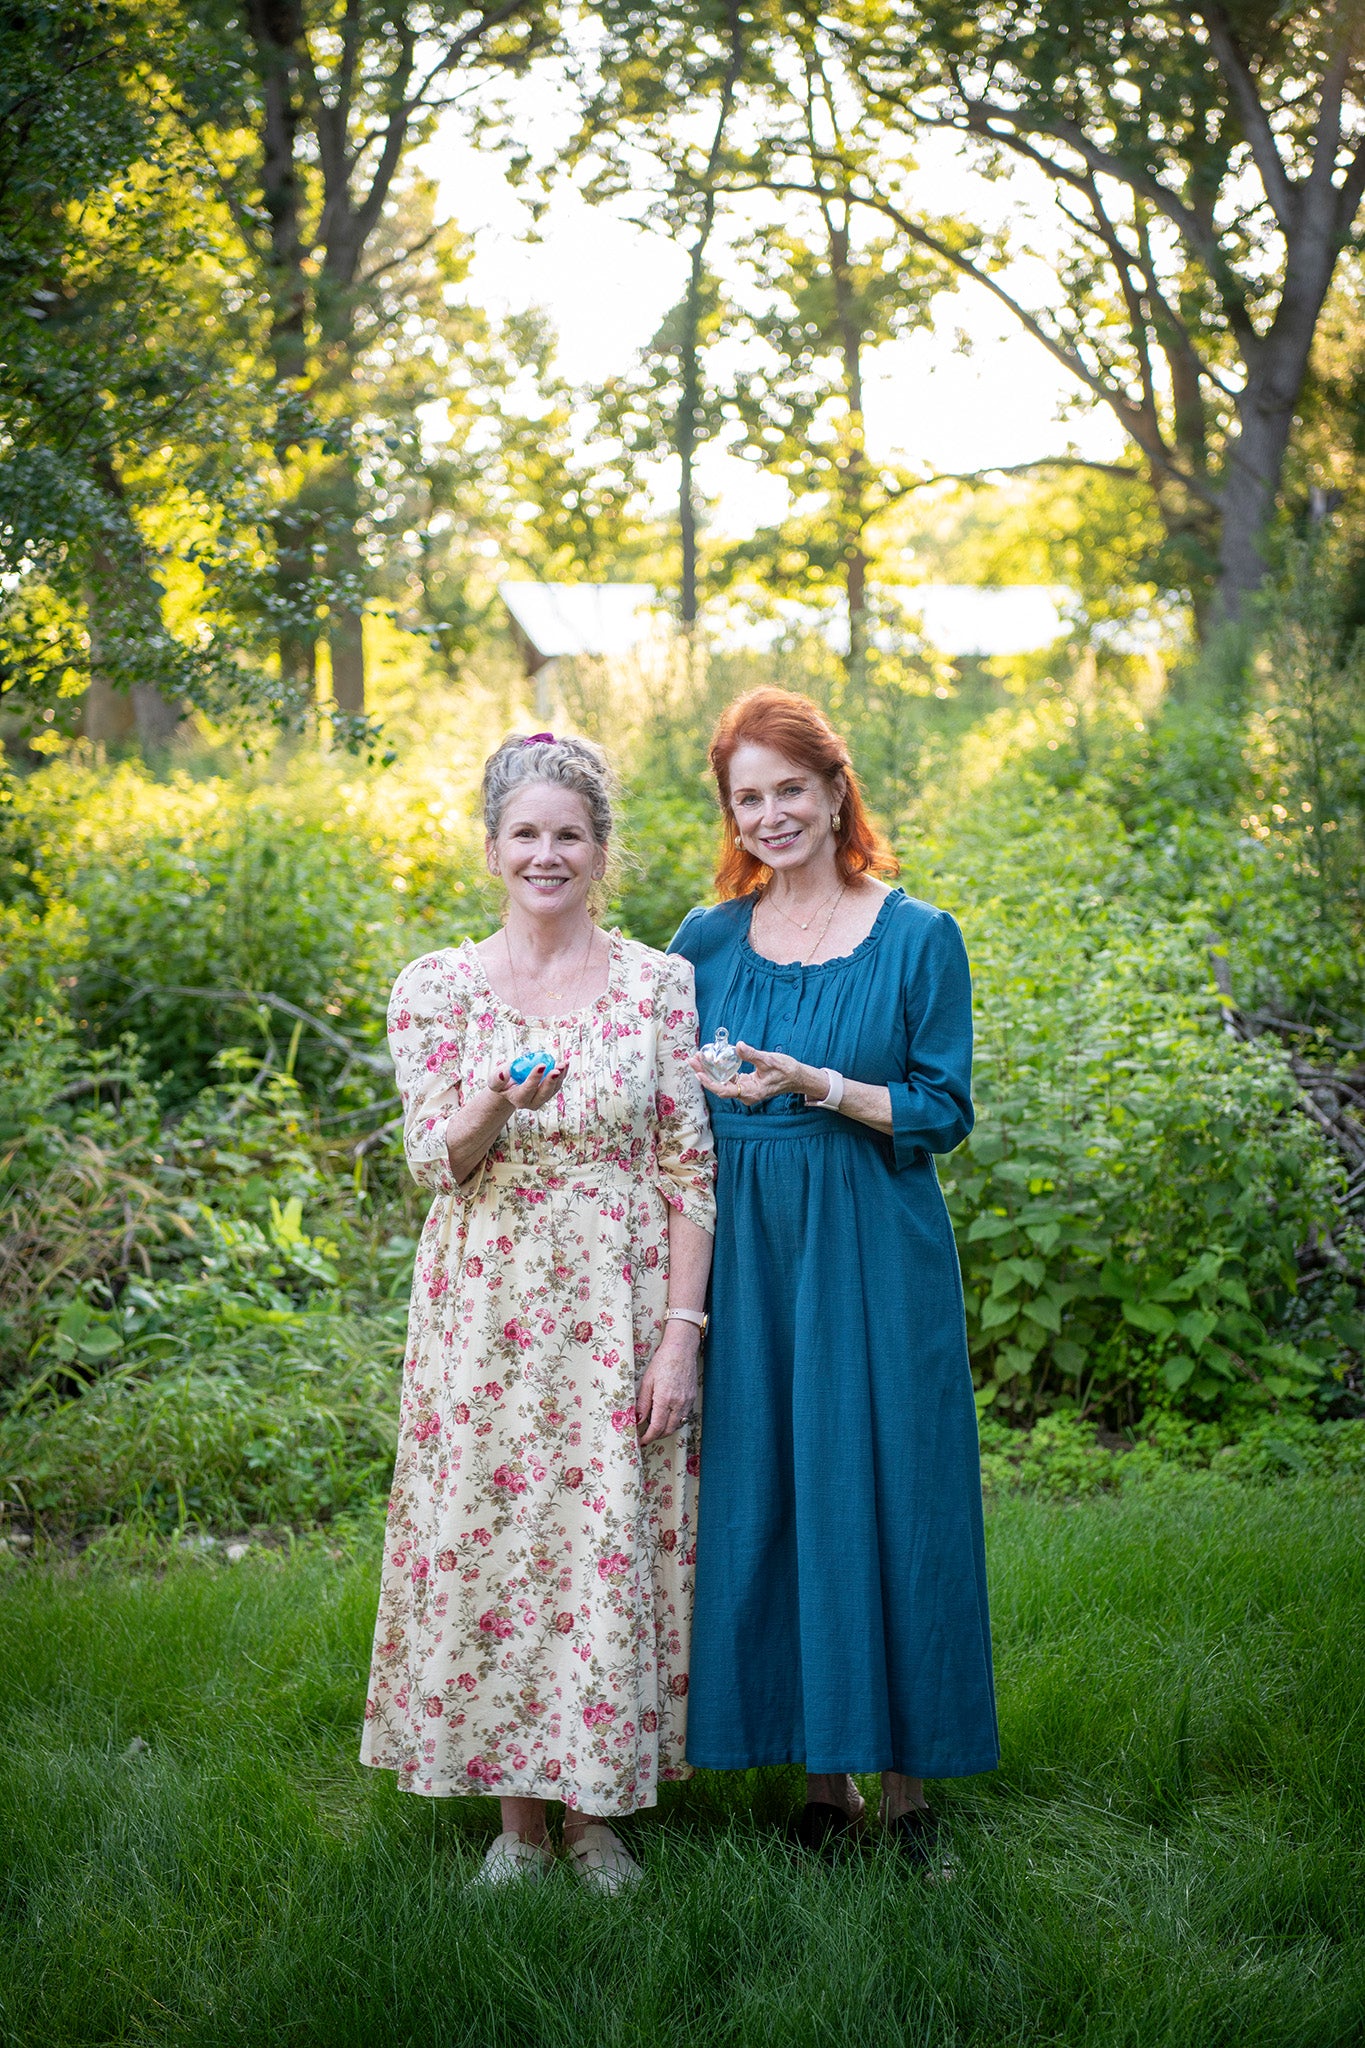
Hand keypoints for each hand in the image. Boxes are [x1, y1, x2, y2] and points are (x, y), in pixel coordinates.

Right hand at [489, 1058, 567, 1113]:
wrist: (510, 1087)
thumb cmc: (502, 1082)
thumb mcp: (494, 1080)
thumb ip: (497, 1078)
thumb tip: (504, 1074)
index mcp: (518, 1099)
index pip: (528, 1089)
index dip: (535, 1078)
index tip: (541, 1065)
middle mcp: (532, 1102)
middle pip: (544, 1094)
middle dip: (551, 1081)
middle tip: (557, 1069)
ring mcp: (542, 1098)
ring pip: (554, 1089)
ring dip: (560, 1076)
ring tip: (563, 1064)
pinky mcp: (549, 1092)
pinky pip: (558, 1084)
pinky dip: (563, 1074)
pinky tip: (565, 1064)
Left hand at [636, 1324, 698, 1443]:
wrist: (682, 1349)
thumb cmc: (662, 1361)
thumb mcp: (647, 1381)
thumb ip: (643, 1403)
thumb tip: (637, 1420)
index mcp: (665, 1399)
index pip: (657, 1427)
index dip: (648, 1437)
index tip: (641, 1441)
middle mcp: (679, 1403)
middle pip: (668, 1430)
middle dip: (656, 1436)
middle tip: (646, 1435)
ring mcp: (688, 1401)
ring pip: (677, 1425)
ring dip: (666, 1429)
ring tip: (654, 1425)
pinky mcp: (692, 1398)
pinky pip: (684, 1416)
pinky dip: (674, 1420)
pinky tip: (666, 1415)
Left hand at [688, 1042, 824, 1106]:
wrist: (797, 1077)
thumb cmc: (786, 1070)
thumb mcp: (769, 1060)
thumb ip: (752, 1054)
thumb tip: (738, 1046)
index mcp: (750, 1092)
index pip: (724, 1090)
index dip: (710, 1082)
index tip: (699, 1072)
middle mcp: (745, 1094)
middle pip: (719, 1085)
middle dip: (705, 1072)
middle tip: (692, 1059)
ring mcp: (745, 1090)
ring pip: (722, 1082)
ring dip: (710, 1070)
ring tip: (698, 1057)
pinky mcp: (745, 1084)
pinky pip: (729, 1078)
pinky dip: (719, 1070)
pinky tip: (712, 1060)